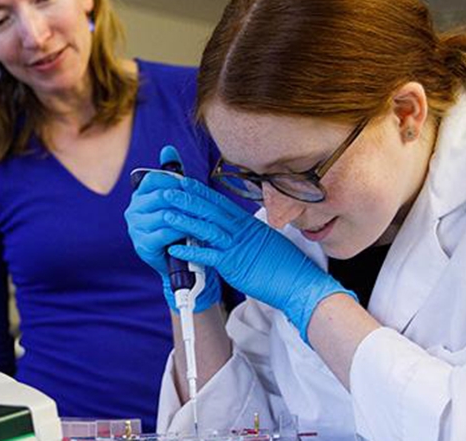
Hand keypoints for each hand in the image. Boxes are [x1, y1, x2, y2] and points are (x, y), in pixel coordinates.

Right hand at [125, 145, 221, 311]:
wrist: (178, 262)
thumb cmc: (178, 227)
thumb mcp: (176, 200)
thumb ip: (172, 174)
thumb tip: (168, 148)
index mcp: (139, 196)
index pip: (153, 178)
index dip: (174, 180)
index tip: (191, 187)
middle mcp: (133, 210)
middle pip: (160, 195)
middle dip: (184, 199)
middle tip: (204, 204)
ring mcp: (136, 228)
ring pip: (165, 214)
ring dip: (187, 216)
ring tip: (203, 218)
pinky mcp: (143, 245)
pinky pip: (165, 232)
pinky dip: (182, 231)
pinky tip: (193, 232)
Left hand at [163, 176, 354, 342]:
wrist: (299, 283)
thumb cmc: (286, 265)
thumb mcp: (267, 240)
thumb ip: (249, 232)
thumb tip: (238, 227)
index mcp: (248, 224)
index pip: (220, 203)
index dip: (200, 191)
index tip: (184, 182)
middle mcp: (242, 231)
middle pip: (210, 210)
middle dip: (187, 198)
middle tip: (166, 189)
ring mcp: (237, 247)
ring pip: (207, 228)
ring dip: (184, 220)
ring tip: (165, 213)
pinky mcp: (234, 265)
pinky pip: (208, 256)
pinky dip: (190, 252)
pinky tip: (174, 249)